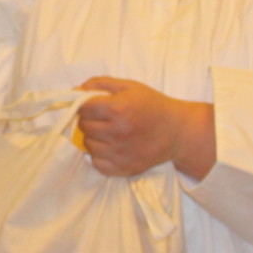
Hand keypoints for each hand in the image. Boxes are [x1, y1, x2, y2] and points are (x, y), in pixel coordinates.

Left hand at [76, 78, 193, 177]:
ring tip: (110, 132)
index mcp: (118, 109)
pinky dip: (100, 155)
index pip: (82, 109)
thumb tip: (74, 91)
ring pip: (88, 145)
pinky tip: (113, 147)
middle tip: (104, 118)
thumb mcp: (129, 86)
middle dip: (89, 120)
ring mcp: (120, 153)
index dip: (85, 105)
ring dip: (94, 138)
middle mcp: (118, 133)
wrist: (178, 131)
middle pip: (84, 127)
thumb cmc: (153, 105)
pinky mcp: (123, 168)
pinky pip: (97, 163)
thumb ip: (99, 83)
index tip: (93, 106)